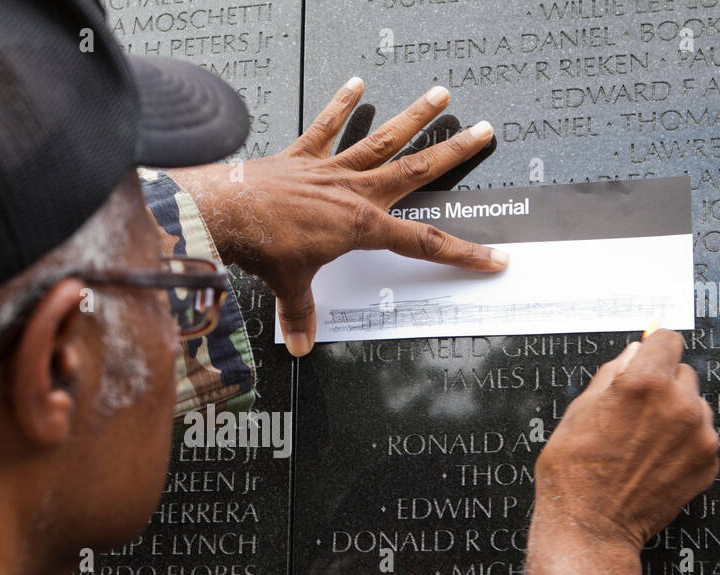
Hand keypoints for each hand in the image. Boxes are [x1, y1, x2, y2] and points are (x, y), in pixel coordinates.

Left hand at [171, 78, 505, 356]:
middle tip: (482, 131)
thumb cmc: (260, 246)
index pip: (423, 243)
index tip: (493, 256)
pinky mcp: (301, 157)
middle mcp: (353, 192)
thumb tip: (301, 345)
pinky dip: (340, 105)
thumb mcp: (289, 287)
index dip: (463, 254)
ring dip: (413, 117)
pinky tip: (357, 83)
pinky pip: (325, 127)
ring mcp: (329, 170)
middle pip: (415, 170)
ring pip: (381, 139)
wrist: (226, 212)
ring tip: (440, 94)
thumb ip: (301, 314)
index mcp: (361, 226)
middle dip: (453, 152)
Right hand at [532, 330, 719, 552]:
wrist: (592, 526)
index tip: (647, 358)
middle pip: (683, 372)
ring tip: (644, 441)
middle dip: (663, 385)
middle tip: (635, 412)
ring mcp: (699, 435)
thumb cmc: (574, 473)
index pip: (667, 340)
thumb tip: (633, 353)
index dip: (653, 349)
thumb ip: (611, 375)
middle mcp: (679, 404)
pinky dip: (683, 444)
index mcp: (644, 383)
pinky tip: (655, 461)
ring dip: (676, 414)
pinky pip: (700, 437)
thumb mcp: (579, 411)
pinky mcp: (707, 462)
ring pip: (695, 405)